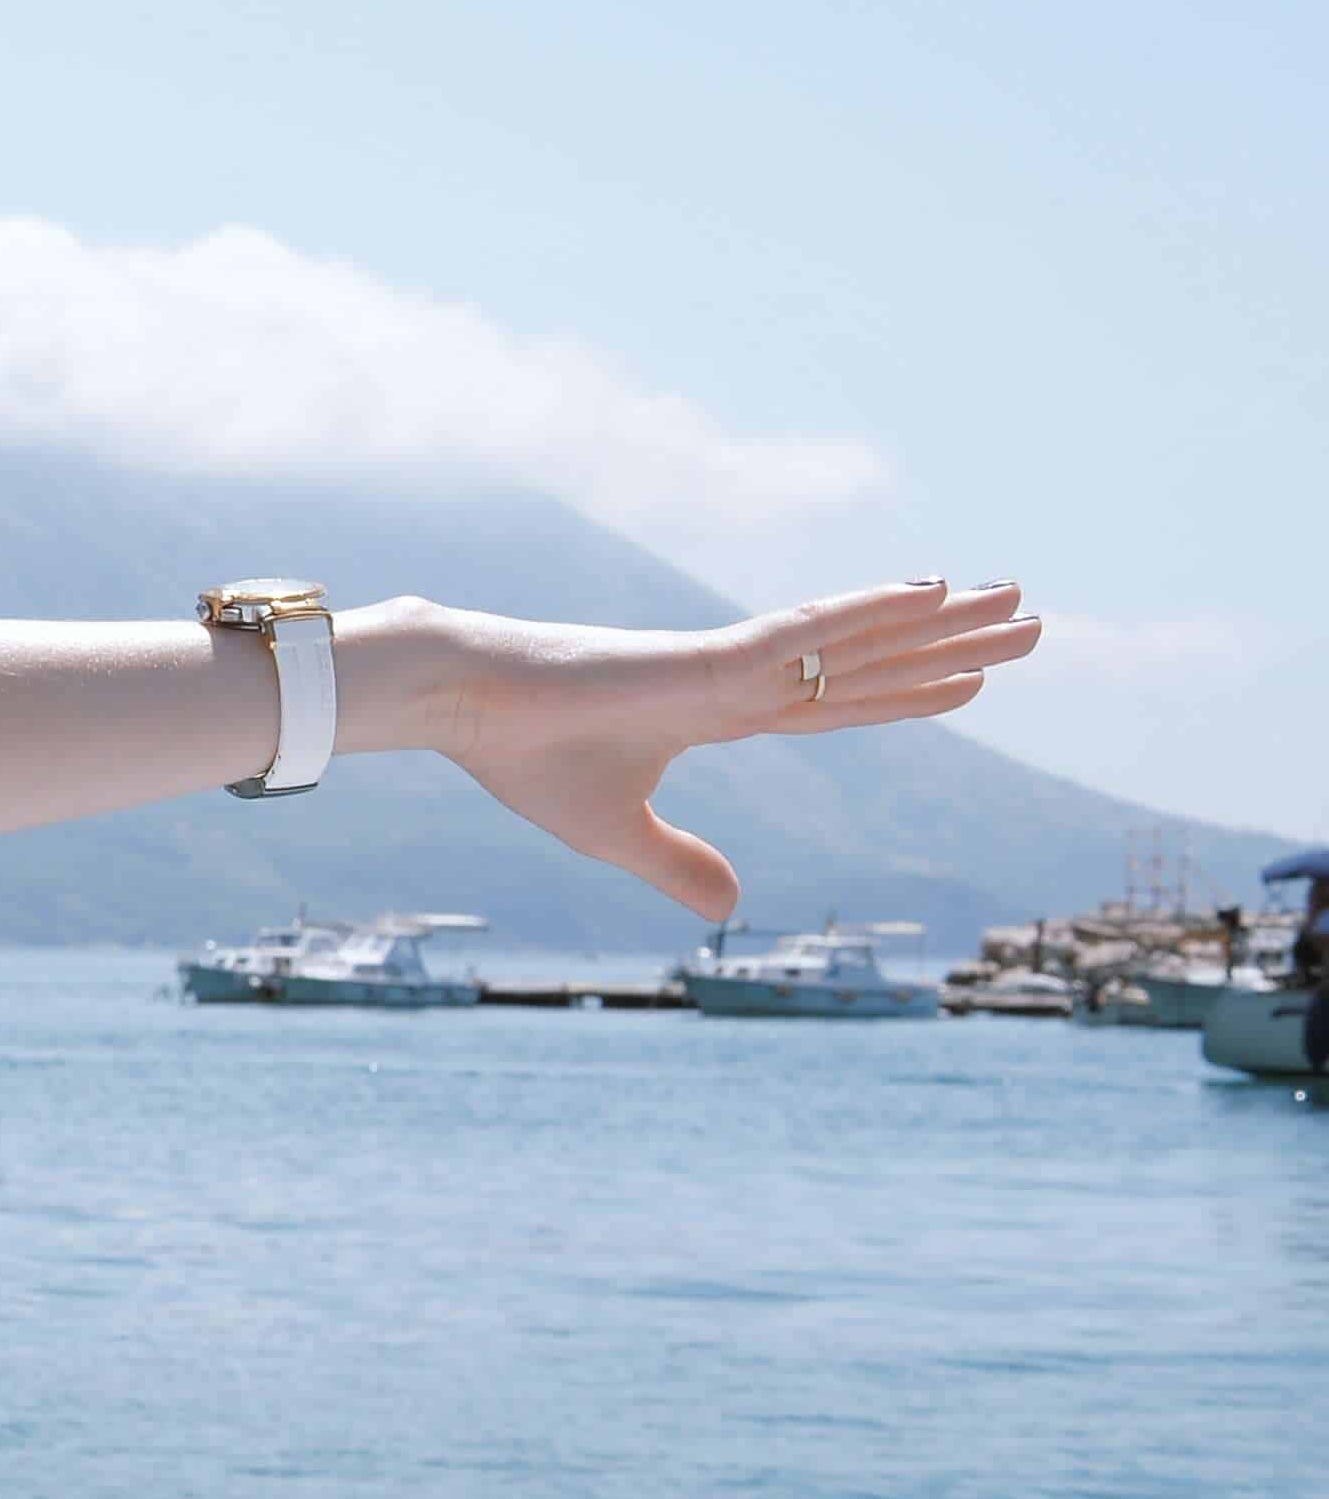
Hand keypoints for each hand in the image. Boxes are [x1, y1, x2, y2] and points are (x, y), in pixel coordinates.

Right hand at [381, 579, 1042, 922]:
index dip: (909, 693)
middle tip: (1034, 618)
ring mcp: (734, 663)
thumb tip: (731, 907)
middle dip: (955, 641)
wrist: (464, 703)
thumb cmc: (523, 757)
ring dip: (944, 618)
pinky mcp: (712, 658)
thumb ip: (678, 865)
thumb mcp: (612, 833)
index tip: (977, 675)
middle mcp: (744, 679)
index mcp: (722, 713)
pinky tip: (930, 590)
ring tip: (1018, 595)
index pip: (840, 703)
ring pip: (859, 638)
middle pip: (872, 662)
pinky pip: (809, 631)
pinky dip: (872, 611)